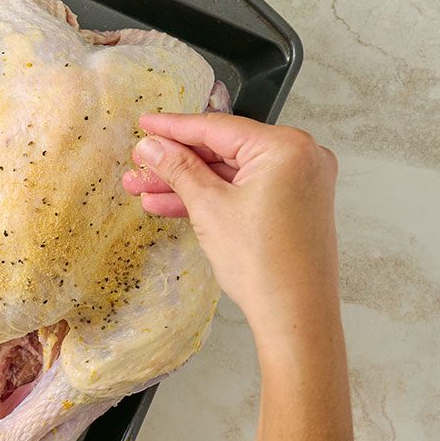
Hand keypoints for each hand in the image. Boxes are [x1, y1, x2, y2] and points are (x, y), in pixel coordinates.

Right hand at [121, 112, 339, 340]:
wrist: (295, 316)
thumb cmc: (265, 264)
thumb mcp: (209, 207)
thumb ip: (178, 169)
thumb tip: (152, 146)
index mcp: (286, 147)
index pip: (217, 128)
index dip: (174, 128)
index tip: (146, 124)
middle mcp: (300, 157)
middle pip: (223, 150)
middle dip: (175, 162)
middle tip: (139, 166)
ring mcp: (298, 182)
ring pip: (230, 174)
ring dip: (187, 183)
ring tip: (144, 190)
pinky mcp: (292, 205)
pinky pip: (244, 191)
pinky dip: (212, 197)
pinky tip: (172, 205)